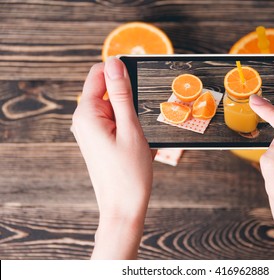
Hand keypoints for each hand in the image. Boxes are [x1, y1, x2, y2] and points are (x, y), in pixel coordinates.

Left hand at [72, 57, 153, 258]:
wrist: (124, 207)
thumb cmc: (129, 173)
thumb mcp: (130, 128)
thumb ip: (121, 94)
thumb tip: (114, 63)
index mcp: (87, 113)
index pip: (99, 74)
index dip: (121, 73)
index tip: (139, 84)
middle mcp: (83, 120)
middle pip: (109, 92)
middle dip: (130, 104)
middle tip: (141, 128)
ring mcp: (89, 131)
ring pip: (116, 109)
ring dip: (132, 120)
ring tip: (139, 142)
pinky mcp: (97, 140)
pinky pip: (116, 124)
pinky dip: (130, 130)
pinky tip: (136, 148)